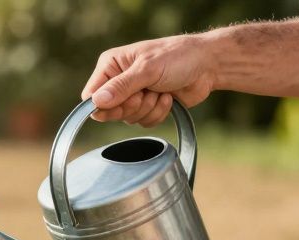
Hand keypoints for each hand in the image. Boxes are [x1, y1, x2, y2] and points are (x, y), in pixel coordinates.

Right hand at [82, 34, 217, 125]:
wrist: (206, 65)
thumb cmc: (177, 57)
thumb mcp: (147, 69)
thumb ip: (122, 87)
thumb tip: (97, 101)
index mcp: (111, 65)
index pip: (91, 95)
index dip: (104, 106)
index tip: (122, 103)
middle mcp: (119, 81)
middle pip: (110, 111)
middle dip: (132, 107)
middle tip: (146, 93)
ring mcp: (134, 95)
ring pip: (128, 119)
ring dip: (148, 109)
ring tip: (161, 91)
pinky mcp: (148, 106)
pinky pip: (144, 123)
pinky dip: (158, 113)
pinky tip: (168, 98)